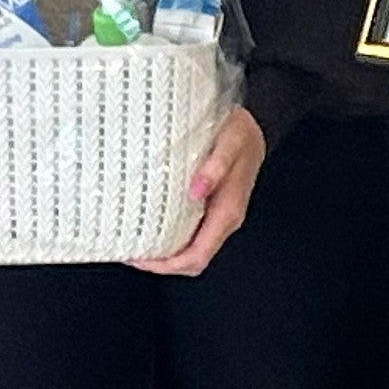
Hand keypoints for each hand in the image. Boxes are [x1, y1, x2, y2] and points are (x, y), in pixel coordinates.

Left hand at [133, 105, 266, 276]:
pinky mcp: (212, 207)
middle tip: (131, 253)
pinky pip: (191, 233)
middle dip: (161, 263)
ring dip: (164, 252)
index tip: (140, 258)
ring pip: (191, 249)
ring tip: (136, 242)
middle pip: (192, 260)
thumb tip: (196, 191)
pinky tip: (151, 224)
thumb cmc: (242, 132)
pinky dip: (170, 237)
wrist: (257, 123)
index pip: (198, 256)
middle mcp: (224, 219)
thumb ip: (216, 165)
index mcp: (228, 211)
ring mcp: (218, 215)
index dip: (168, 265)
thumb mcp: (232, 141)